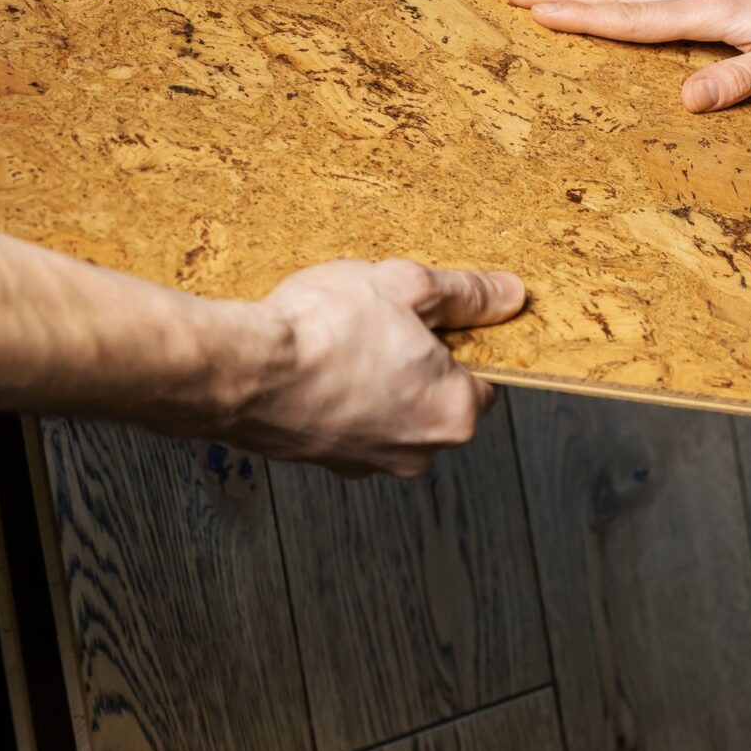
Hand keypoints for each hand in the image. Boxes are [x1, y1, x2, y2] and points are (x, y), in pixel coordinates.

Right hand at [222, 259, 525, 478]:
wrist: (242, 370)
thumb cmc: (325, 329)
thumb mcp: (408, 286)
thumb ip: (466, 294)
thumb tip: (508, 294)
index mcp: (455, 414)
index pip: (484, 376)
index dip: (460, 339)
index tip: (431, 316)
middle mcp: (418, 452)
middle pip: (437, 397)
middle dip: (417, 359)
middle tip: (384, 318)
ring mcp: (367, 463)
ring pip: (391, 411)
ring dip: (377, 377)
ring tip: (343, 337)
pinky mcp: (324, 462)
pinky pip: (350, 422)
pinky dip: (340, 395)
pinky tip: (317, 361)